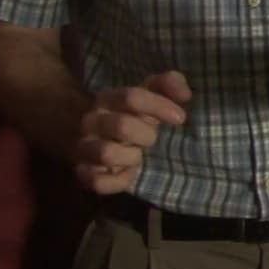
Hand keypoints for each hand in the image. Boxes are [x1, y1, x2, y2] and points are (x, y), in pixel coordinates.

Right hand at [73, 71, 190, 194]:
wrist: (87, 133)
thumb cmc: (128, 114)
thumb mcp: (147, 94)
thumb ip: (168, 85)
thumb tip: (185, 93)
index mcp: (107, 99)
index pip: (131, 97)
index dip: (159, 106)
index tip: (180, 117)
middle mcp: (91, 122)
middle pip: (122, 126)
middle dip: (146, 135)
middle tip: (152, 138)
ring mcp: (84, 148)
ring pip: (106, 154)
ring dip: (131, 157)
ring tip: (138, 156)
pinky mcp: (83, 174)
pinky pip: (98, 182)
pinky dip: (118, 181)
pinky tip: (128, 174)